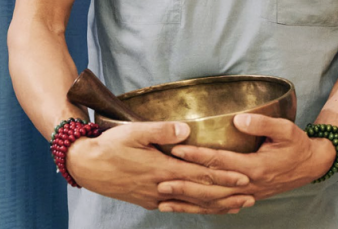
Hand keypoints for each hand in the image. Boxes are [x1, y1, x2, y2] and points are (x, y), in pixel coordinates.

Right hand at [65, 121, 250, 212]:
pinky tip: (203, 207)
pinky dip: (195, 208)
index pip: (200, 175)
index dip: (223, 177)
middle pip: (201, 195)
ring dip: (215, 205)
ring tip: (236, 205)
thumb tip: (186, 130)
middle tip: (250, 196)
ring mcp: (155, 197)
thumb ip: (161, 130)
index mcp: (162, 169)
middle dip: (227, 196)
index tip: (244, 177)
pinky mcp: (148, 200)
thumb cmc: (110, 145)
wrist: (86, 166)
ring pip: (192, 204)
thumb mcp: (134, 131)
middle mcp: (162, 188)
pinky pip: (178, 207)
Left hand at [156, 114, 336, 213]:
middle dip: (185, 184)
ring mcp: (247, 194)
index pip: (220, 161)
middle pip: (211, 187)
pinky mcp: (246, 197)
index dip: (198, 155)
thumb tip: (238, 119)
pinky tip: (186, 209)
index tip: (177, 149)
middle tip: (161, 180)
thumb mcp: (284, 129)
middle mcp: (248, 184)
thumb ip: (262, 123)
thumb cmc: (297, 143)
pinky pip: (221, 207)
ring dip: (188, 202)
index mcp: (255, 166)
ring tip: (164, 200)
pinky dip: (202, 209)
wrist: (311, 165)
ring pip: (213, 202)